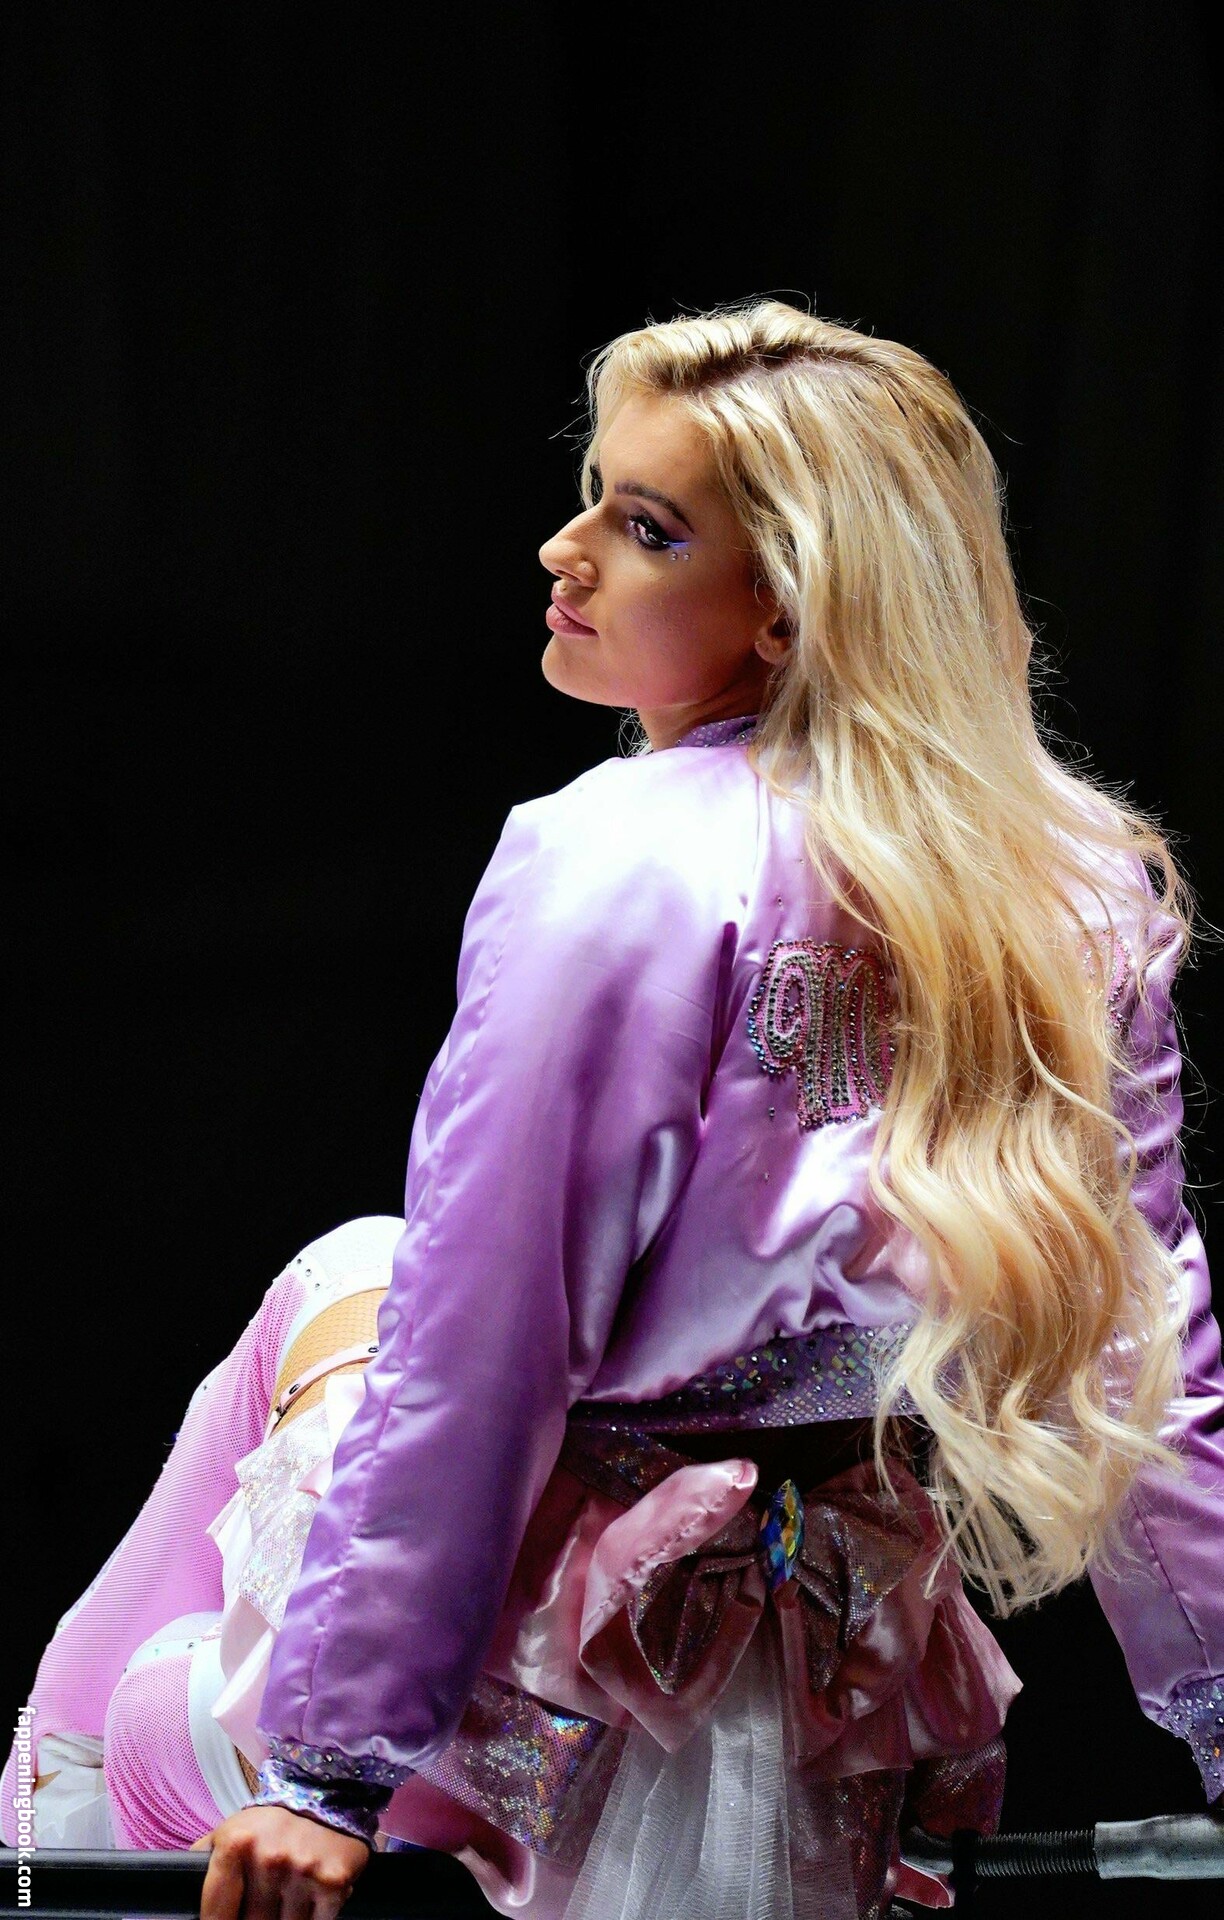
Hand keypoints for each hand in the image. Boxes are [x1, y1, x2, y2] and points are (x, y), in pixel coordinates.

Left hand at [191, 1805, 370, 1919]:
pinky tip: (311, 1899)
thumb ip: (204, 1859)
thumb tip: (180, 1890)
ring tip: (286, 1901)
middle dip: (256, 1919)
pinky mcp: (333, 1882)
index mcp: (236, 1845)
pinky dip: (315, 1917)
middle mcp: (269, 1858)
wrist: (327, 1791)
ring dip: (286, 1918)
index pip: (216, 1914)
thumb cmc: (270, 1822)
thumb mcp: (229, 1831)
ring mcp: (302, 1871)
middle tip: (261, 1908)